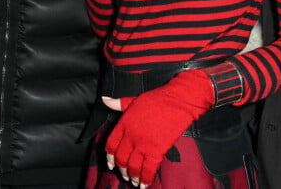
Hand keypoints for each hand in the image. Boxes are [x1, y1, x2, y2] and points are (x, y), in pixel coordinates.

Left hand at [106, 69, 213, 185]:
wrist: (176, 102)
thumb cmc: (155, 99)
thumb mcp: (132, 99)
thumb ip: (118, 103)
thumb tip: (104, 100)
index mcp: (124, 123)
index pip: (111, 144)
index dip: (110, 157)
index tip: (110, 164)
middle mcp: (131, 136)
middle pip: (121, 158)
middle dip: (121, 169)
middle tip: (124, 175)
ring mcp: (143, 144)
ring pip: (133, 166)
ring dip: (132, 176)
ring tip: (134, 181)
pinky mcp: (156, 151)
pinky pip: (148, 170)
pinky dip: (145, 179)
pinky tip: (144, 185)